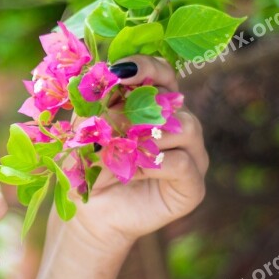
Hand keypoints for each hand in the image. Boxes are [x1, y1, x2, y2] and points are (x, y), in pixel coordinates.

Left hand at [51, 55, 209, 254]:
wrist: (90, 212)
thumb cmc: (88, 166)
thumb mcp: (84, 131)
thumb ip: (94, 106)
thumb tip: (101, 79)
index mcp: (154, 105)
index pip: (162, 73)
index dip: (144, 67)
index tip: (118, 70)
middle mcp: (179, 125)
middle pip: (174, 99)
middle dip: (138, 108)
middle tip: (109, 122)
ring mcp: (191, 155)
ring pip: (185, 127)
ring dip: (146, 137)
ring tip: (119, 152)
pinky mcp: (193, 185)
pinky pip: (183, 162)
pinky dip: (154, 164)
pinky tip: (133, 171)